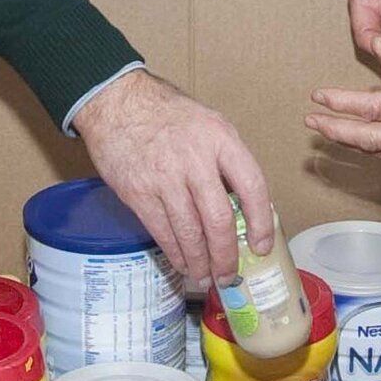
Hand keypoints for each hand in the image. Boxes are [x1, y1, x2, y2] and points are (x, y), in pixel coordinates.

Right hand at [72, 69, 272, 284]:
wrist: (118, 102)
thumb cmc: (169, 114)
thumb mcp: (209, 124)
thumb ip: (227, 160)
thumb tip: (244, 204)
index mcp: (220, 139)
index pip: (252, 186)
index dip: (262, 221)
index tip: (261, 246)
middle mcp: (195, 160)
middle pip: (219, 220)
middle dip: (226, 255)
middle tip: (230, 274)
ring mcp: (165, 178)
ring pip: (190, 233)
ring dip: (201, 262)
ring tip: (206, 277)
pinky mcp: (139, 193)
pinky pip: (163, 232)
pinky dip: (176, 254)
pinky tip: (184, 264)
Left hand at [305, 37, 380, 158]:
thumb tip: (375, 49)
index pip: (373, 109)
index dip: (341, 104)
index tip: (318, 97)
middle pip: (370, 140)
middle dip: (337, 133)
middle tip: (312, 125)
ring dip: (354, 143)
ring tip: (331, 132)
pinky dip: (378, 147)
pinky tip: (368, 137)